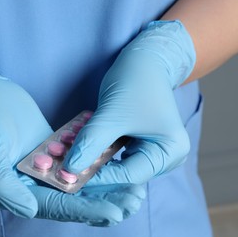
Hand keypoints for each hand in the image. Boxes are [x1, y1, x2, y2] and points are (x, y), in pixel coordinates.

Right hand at [0, 52, 144, 224]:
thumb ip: (3, 187)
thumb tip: (31, 211)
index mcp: (16, 192)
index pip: (58, 206)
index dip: (87, 209)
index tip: (116, 212)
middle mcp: (32, 185)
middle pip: (74, 198)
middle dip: (105, 200)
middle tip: (135, 200)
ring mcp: (44, 167)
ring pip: (80, 181)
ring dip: (106, 184)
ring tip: (135, 187)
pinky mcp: (52, 150)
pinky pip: (78, 160)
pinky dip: (97, 163)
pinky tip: (119, 162)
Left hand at [64, 20, 195, 184]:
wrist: (145, 58)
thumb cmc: (136, 81)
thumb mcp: (111, 115)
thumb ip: (90, 143)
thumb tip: (69, 169)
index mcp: (170, 151)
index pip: (131, 174)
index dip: (99, 177)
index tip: (70, 177)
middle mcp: (167, 156)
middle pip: (126, 173)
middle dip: (96, 169)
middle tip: (66, 169)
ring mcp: (155, 150)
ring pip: (119, 164)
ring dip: (95, 160)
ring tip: (70, 157)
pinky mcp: (142, 143)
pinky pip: (119, 154)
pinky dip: (100, 150)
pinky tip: (82, 147)